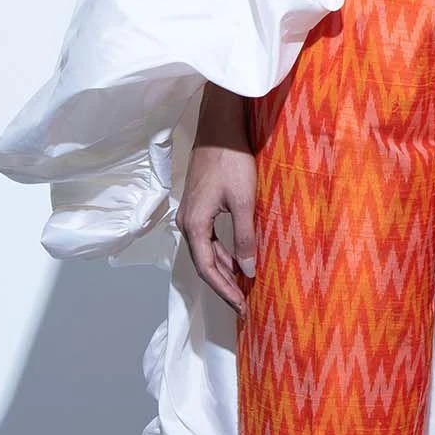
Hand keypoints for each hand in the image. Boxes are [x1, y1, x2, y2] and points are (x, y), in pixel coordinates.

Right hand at [175, 83, 256, 320]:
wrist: (219, 126)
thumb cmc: (232, 161)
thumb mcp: (244, 201)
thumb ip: (244, 237)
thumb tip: (248, 271)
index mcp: (194, 225)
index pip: (208, 269)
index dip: (225, 291)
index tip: (242, 308)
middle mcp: (187, 222)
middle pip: (204, 263)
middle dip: (224, 285)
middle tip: (244, 304)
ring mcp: (190, 213)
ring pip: (205, 251)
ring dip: (223, 269)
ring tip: (243, 286)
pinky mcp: (198, 204)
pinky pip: (208, 238)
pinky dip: (222, 252)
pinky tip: (237, 257)